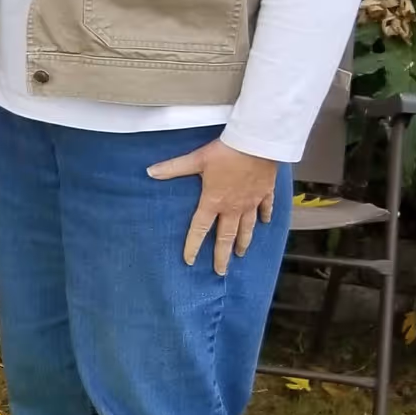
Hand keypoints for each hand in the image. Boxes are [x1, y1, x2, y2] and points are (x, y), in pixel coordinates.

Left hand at [147, 137, 278, 276]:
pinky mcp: (265, 192)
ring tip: (241, 254)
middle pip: (226, 237)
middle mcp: (233, 207)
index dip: (192, 246)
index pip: (200, 229)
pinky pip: (265, 208)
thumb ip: (173, 168)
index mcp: (213, 202)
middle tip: (221, 271)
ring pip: (247, 228)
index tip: (189, 261)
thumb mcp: (196, 159)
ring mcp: (251, 202)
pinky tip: (266, 224)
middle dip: (222, 255)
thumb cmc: (226, 152)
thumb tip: (150, 171)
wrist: (257, 143)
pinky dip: (265, 217)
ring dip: (243, 242)